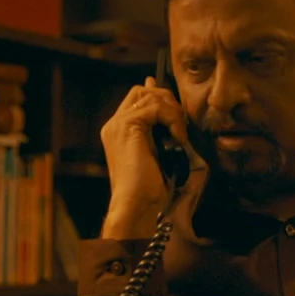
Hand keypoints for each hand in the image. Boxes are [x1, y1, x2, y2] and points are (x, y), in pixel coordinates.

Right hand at [99, 76, 186, 238]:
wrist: (136, 204)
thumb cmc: (148, 188)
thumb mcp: (157, 153)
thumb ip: (160, 132)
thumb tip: (172, 114)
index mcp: (118, 130)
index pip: (137, 98)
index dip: (160, 99)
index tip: (178, 115)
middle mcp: (114, 124)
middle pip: (142, 91)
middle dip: (166, 101)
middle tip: (180, 124)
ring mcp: (118, 124)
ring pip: (150, 96)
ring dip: (173, 112)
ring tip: (180, 134)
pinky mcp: (128, 126)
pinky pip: (156, 107)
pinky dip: (173, 119)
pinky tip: (178, 138)